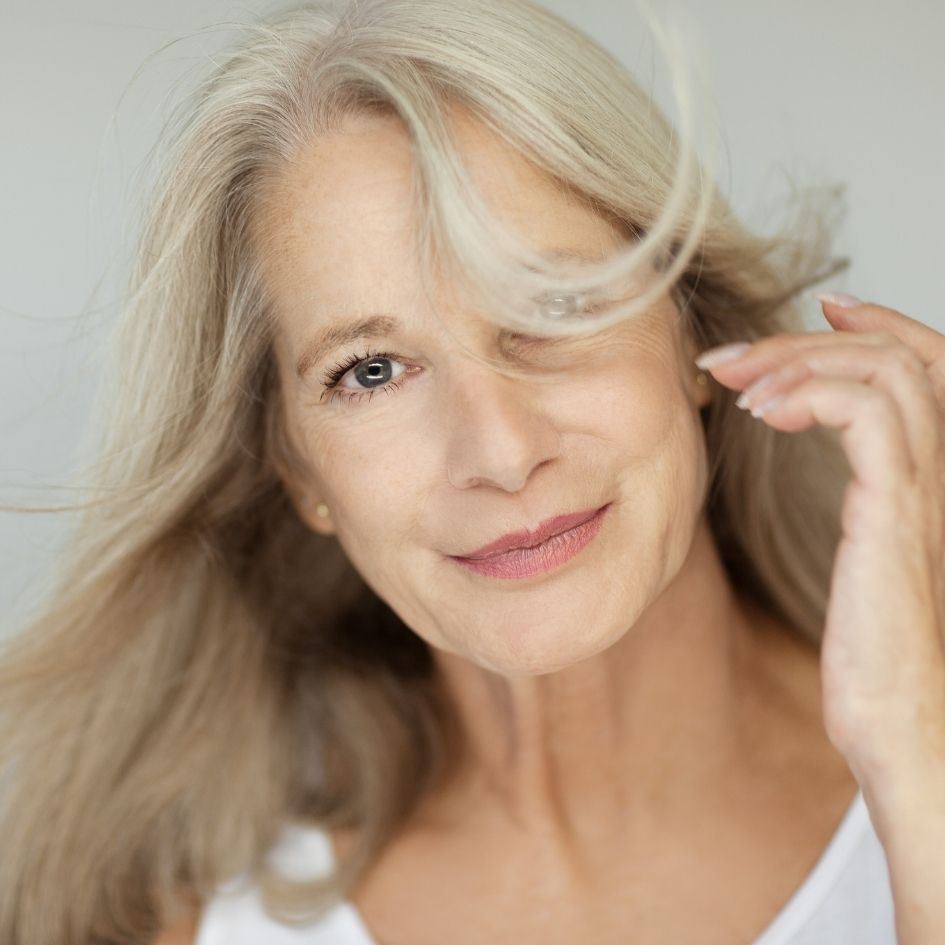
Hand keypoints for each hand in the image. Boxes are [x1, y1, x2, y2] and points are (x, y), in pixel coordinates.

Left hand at [695, 294, 944, 789]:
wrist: (903, 721)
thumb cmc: (875, 648)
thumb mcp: (864, 556)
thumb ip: (861, 499)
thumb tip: (806, 457)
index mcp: (932, 475)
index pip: (931, 364)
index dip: (882, 321)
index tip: (824, 304)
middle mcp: (942, 471)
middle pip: (895, 357)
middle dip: (804, 340)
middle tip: (729, 356)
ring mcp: (924, 490)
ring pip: (884, 374)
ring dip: (798, 361)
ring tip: (737, 385)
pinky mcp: (894, 514)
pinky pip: (865, 417)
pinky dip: (810, 395)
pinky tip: (761, 414)